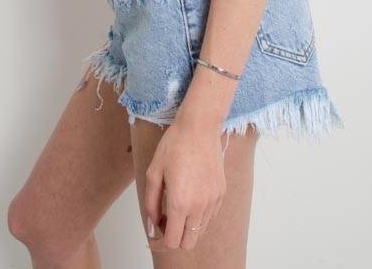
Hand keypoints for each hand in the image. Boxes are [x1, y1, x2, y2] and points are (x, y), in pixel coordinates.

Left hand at [144, 118, 227, 253]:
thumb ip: (151, 203)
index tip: (154, 236)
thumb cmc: (175, 145)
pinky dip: (199, 216)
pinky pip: (210, 216)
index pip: (172, 242)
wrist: (199, 126)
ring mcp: (213, 200)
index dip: (160, 243)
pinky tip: (190, 198)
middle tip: (165, 221)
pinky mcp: (221, 193)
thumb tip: (152, 227)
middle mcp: (200, 206)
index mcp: (180, 202)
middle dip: (175, 238)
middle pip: (189, 243)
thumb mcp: (153, 172)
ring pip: (200, 231)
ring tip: (177, 207)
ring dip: (187, 227)